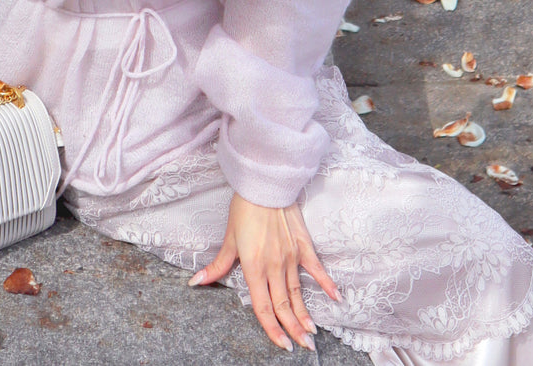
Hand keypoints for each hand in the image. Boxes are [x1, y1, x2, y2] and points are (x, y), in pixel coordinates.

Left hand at [190, 194, 340, 352]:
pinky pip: (316, 268)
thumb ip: (218, 266)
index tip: (282, 345)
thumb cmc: (243, 209)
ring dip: (305, 314)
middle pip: (283, 305)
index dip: (272, 328)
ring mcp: (290, 256)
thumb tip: (197, 282)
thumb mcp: (228, 239)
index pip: (263, 306)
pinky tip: (336, 298)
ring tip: (311, 333)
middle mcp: (274, 266)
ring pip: (298, 292)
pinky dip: (326, 284)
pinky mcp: (302, 245)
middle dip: (292, 329)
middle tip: (303, 347)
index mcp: (254, 267)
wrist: (264, 184)